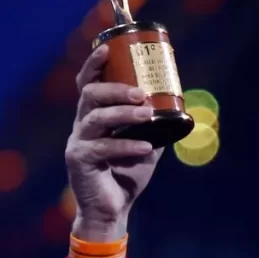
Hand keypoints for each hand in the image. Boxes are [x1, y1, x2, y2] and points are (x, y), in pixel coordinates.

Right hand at [65, 44, 162, 241]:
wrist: (112, 210)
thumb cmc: (126, 174)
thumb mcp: (146, 144)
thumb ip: (155, 126)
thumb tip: (180, 106)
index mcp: (94, 116)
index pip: (88, 83)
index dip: (94, 64)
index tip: (108, 47)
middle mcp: (82, 126)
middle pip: (90, 95)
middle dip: (116, 89)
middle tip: (142, 93)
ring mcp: (78, 143)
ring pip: (96, 118)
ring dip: (124, 113)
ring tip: (147, 114)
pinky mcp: (79, 162)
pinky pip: (103, 148)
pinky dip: (126, 146)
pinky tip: (145, 147)